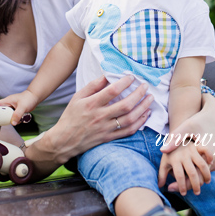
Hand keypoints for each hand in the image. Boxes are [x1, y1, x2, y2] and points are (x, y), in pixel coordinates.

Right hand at [0, 90, 37, 124]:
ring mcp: (12, 108)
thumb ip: (17, 115)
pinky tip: (22, 118)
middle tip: (9, 121)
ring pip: (8, 116)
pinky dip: (17, 119)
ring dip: (12, 119)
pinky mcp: (16, 111)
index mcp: (7, 101)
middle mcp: (8, 105)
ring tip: (18, 118)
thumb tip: (13, 123)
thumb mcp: (22, 107)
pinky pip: (14, 117)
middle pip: (2, 113)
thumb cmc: (28, 98)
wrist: (35, 97)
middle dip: (5, 118)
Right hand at [38, 75, 153, 163]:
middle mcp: (100, 116)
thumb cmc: (71, 116)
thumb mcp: (77, 97)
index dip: (124, 83)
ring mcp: (106, 128)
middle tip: (145, 86)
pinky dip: (139, 123)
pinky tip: (145, 115)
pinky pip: (128, 131)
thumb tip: (107, 75)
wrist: (64, 141)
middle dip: (138, 94)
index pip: (112, 91)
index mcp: (91, 104)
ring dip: (143, 108)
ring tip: (150, 99)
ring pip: (129, 119)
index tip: (132, 77)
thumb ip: (93, 86)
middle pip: (125, 105)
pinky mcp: (109, 137)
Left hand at [158, 143, 211, 195]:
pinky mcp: (199, 145)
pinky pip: (207, 152)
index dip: (181, 186)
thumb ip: (162, 174)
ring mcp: (193, 149)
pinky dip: (210, 158)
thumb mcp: (164, 160)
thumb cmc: (171, 150)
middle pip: (192, 172)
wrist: (177, 131)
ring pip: (202, 165)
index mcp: (174, 159)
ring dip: (206, 175)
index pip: (179, 176)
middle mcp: (184, 154)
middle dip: (195, 185)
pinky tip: (210, 165)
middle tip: (197, 192)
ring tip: (206, 182)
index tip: (183, 193)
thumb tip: (160, 186)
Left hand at [160, 95, 214, 191]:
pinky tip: (184, 173)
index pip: (193, 178)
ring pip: (201, 178)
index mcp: (207, 155)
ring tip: (176, 183)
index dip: (181, 184)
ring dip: (190, 180)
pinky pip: (204, 172)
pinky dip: (195, 175)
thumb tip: (162, 150)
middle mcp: (213, 161)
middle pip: (198, 181)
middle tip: (170, 188)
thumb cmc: (199, 121)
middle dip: (184, 186)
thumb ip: (175, 139)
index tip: (169, 187)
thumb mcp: (187, 128)